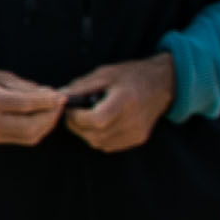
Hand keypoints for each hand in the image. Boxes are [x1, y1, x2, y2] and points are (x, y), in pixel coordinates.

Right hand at [0, 62, 67, 146]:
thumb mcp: (3, 76)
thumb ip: (28, 88)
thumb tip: (52, 96)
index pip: (26, 105)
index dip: (48, 101)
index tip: (61, 96)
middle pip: (31, 126)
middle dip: (50, 116)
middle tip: (59, 104)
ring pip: (30, 136)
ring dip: (47, 124)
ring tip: (52, 110)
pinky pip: (24, 139)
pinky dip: (38, 129)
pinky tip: (41, 118)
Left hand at [60, 52, 175, 152]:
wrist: (162, 83)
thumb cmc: (130, 75)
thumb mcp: (104, 74)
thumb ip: (80, 87)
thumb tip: (57, 97)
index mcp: (125, 100)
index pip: (96, 120)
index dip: (77, 117)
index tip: (70, 109)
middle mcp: (133, 120)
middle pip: (94, 135)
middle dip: (77, 126)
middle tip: (73, 113)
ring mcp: (137, 132)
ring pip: (99, 143)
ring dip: (85, 133)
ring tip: (85, 117)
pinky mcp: (138, 139)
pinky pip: (108, 146)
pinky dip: (98, 137)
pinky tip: (99, 124)